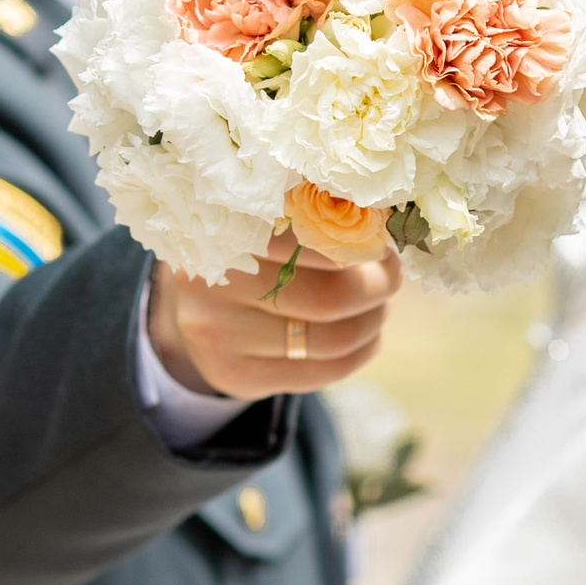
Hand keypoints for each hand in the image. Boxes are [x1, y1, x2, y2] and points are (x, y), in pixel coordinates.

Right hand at [147, 233, 400, 401]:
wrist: (193, 300)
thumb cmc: (247, 242)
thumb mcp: (265, 212)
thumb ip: (314, 210)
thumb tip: (387, 220)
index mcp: (224, 222)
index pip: (316, 237)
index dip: (362, 238)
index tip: (382, 234)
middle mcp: (213, 280)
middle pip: (331, 296)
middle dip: (378, 285)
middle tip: (392, 271)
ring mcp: (217, 333)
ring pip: (332, 338)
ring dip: (374, 318)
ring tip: (382, 301)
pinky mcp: (232, 374)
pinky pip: (322, 372)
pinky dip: (361, 350)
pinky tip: (369, 334)